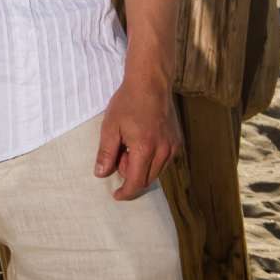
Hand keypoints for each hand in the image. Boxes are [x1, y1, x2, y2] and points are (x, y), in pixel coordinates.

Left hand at [95, 78, 181, 199]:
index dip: (126, 192)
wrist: (151, 84)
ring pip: (156, 172)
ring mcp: (174, 147)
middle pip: (147, 179)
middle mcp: (164, 151)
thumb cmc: (127, 103)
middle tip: (119, 153)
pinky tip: (141, 142)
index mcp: (145, 148)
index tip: (116, 196)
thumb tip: (101, 174)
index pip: (136, 181)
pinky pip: (163, 161)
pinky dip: (151, 160)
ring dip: (140, 167)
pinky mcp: (178, 143)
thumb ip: (106, 153)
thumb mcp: (110, 127)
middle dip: (130, 175)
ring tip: (129, 144)